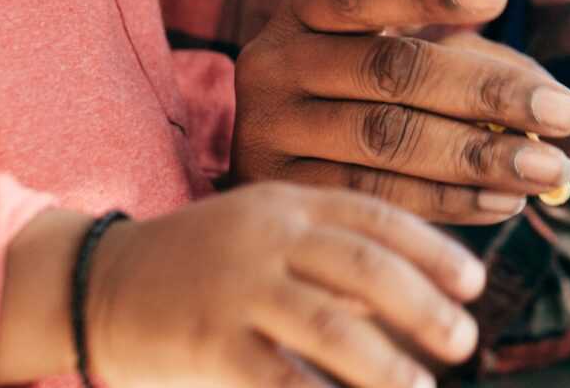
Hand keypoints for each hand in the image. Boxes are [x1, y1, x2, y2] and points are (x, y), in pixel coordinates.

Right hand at [88, 182, 483, 386]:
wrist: (95, 281)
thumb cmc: (199, 263)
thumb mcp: (263, 231)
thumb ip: (329, 252)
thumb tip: (413, 297)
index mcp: (288, 201)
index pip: (378, 216)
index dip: (433, 249)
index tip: (474, 283)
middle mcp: (267, 236)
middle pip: (366, 266)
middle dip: (424, 304)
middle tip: (464, 340)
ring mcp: (236, 288)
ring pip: (331, 324)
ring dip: (385, 362)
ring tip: (421, 387)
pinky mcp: (209, 341)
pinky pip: (279, 376)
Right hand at [232, 0, 569, 223]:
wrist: (272, 170)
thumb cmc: (357, 97)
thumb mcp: (392, 57)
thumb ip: (464, 61)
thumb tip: (545, 96)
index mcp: (304, 13)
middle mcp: (277, 64)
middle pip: (392, 70)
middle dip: (489, 92)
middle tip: (566, 113)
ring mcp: (271, 131)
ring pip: (389, 139)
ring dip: (480, 156)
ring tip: (548, 167)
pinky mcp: (286, 194)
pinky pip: (380, 197)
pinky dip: (452, 201)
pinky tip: (506, 200)